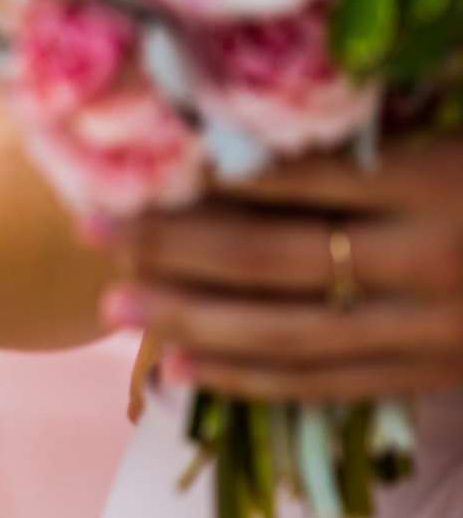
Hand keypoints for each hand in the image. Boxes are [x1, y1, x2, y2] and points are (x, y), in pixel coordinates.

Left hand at [108, 137, 462, 401]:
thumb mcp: (453, 143)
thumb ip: (374, 140)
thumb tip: (242, 134)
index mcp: (439, 182)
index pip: (301, 178)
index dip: (213, 174)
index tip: (140, 162)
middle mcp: (432, 259)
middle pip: (271, 257)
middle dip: (171, 245)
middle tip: (92, 230)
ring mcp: (432, 329)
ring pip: (284, 332)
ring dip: (187, 320)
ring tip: (114, 307)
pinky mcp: (430, 376)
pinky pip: (321, 383)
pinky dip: (244, 378)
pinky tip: (176, 367)